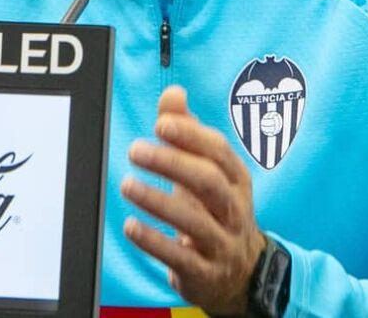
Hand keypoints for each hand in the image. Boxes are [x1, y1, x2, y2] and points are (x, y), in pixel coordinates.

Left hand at [120, 85, 266, 314]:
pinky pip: (180, 258)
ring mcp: (222, 243)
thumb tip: (174, 94)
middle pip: (208, 183)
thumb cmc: (215, 211)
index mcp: (236, 180)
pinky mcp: (205, 273)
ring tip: (127, 185)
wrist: (240, 274)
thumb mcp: (207, 173)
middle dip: (172, 164)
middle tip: (135, 150)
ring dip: (157, 201)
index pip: (219, 152)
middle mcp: (234, 210)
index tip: (161, 124)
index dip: (191, 136)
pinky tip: (131, 225)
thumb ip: (188, 133)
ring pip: (194, 221)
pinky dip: (154, 241)